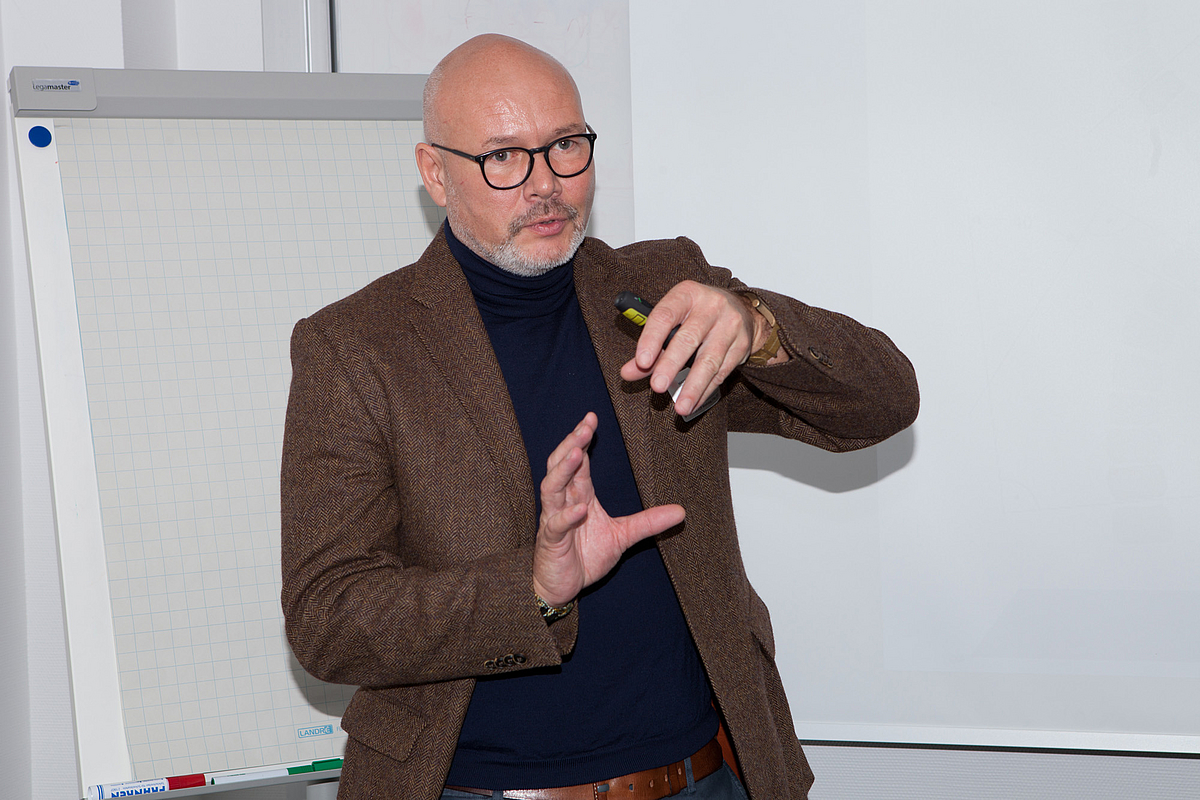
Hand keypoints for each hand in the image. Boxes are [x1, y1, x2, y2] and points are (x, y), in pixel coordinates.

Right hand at [532, 413, 685, 605]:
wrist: (561, 586)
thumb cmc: (584, 556)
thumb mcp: (623, 536)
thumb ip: (648, 522)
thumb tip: (681, 512)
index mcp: (579, 495)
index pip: (578, 461)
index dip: (582, 439)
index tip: (591, 418)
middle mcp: (563, 502)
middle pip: (561, 465)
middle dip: (571, 445)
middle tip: (584, 426)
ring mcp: (553, 519)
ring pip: (552, 488)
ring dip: (564, 470)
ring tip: (578, 454)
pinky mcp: (550, 541)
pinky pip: (556, 524)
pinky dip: (566, 515)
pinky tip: (579, 508)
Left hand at [619, 281, 779, 415]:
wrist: (741, 309)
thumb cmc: (697, 314)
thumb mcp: (672, 320)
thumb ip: (649, 347)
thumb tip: (628, 372)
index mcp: (687, 294)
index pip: (665, 315)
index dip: (651, 339)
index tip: (641, 362)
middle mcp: (711, 306)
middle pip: (688, 339)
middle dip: (671, 365)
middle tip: (658, 386)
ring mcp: (730, 325)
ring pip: (709, 360)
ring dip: (692, 387)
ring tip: (680, 406)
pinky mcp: (742, 345)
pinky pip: (722, 373)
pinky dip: (705, 391)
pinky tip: (693, 403)